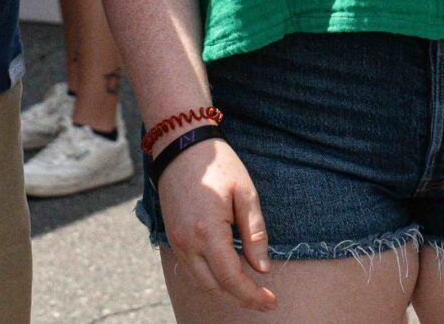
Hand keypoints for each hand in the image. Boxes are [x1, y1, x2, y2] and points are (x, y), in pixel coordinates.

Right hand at [156, 136, 273, 310]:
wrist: (181, 144)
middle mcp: (188, 242)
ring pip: (201, 282)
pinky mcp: (172, 236)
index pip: (232, 278)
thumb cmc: (219, 164)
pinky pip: (190, 270)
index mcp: (208, 232)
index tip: (271, 301)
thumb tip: (262, 268)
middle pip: (215, 287)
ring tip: (249, 292)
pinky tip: (226, 277)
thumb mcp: (245, 192)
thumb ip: (255, 232)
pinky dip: (209, 280)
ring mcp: (176, 241)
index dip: (252, 295)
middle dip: (241, 299)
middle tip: (264, 301)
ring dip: (225, 292)